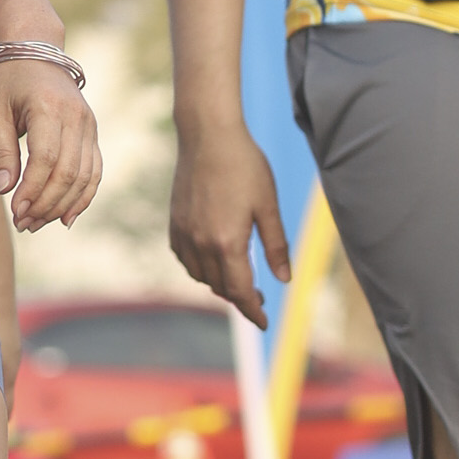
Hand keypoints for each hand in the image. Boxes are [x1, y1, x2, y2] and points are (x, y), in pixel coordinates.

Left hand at [0, 60, 100, 233]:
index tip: (15, 211)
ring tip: (37, 223)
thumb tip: (4, 190)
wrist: (36, 51)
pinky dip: (83, 197)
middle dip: (46, 204)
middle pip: (68, 172)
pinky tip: (65, 218)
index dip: (32, 190)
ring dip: (62, 206)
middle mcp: (76, 117)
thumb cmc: (9, 82)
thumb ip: (0, 150)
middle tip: (23, 224)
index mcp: (49, 108)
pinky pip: (94, 171)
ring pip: (85, 177)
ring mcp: (89, 125)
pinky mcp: (93, 133)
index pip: (46, 158)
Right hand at [170, 120, 289, 329]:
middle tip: (259, 296)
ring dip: (219, 284)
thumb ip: (275, 246)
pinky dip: (200, 268)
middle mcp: (201, 244)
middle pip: (220, 287)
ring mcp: (184, 234)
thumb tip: (284, 280)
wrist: (207, 136)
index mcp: (228, 243)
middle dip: (240, 298)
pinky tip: (213, 259)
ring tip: (238, 277)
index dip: (253, 311)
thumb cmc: (245, 166)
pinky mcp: (175, 224)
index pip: (241, 291)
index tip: (264, 322)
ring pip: (200, 276)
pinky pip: (185, 260)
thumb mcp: (268, 206)